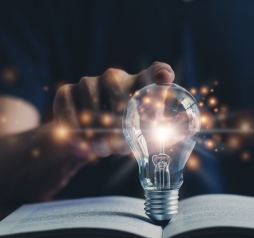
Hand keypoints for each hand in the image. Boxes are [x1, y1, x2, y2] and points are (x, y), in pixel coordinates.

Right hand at [53, 62, 174, 156]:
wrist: (86, 139)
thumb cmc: (124, 134)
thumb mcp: (146, 136)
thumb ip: (166, 133)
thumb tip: (185, 131)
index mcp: (141, 85)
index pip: (155, 72)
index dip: (160, 74)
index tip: (164, 79)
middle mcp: (116, 77)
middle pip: (122, 98)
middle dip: (123, 128)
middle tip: (121, 148)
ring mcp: (90, 82)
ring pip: (95, 109)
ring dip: (100, 136)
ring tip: (104, 149)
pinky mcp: (67, 92)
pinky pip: (71, 115)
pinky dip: (77, 135)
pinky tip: (82, 146)